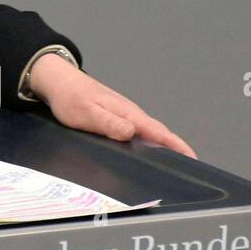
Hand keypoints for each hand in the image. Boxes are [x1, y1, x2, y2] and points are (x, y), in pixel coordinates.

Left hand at [29, 55, 197, 158]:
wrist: (58, 81)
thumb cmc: (71, 98)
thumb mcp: (88, 113)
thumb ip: (109, 124)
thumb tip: (131, 133)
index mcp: (127, 113)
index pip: (157, 131)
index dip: (176, 145)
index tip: (192, 158)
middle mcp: (129, 113)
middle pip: (157, 133)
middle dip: (174, 148)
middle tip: (186, 168)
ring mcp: (123, 113)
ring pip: (147, 132)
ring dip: (161, 146)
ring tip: (170, 164)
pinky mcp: (115, 116)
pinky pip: (136, 131)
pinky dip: (146, 141)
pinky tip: (144, 151)